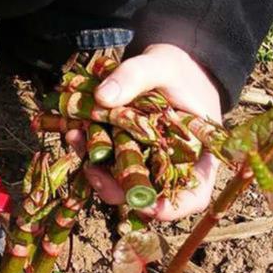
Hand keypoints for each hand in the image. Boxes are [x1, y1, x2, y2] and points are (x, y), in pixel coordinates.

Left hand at [67, 44, 221, 220]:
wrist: (166, 62)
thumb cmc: (178, 69)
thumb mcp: (162, 64)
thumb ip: (136, 76)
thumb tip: (102, 97)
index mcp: (198, 155)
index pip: (193, 196)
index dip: (171, 209)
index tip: (145, 206)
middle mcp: (170, 166)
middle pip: (147, 194)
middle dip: (115, 188)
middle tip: (92, 171)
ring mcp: (143, 161)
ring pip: (119, 180)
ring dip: (96, 169)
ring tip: (75, 138)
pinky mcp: (121, 151)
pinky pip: (104, 160)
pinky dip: (88, 149)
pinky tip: (74, 131)